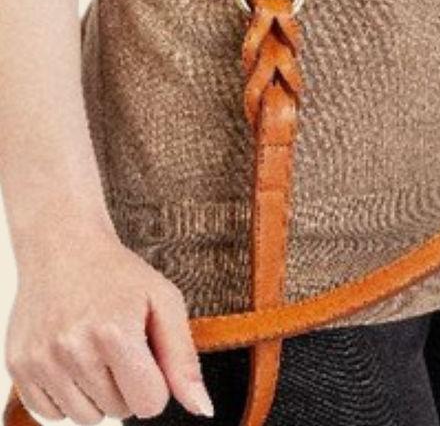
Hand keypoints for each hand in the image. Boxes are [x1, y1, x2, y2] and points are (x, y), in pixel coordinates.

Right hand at [4, 225, 213, 423]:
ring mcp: (41, 360)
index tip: (149, 353)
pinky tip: (74, 360)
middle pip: (119, 411)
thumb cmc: (121, 276)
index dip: (157, 382)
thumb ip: (183, 359)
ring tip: (98, 351)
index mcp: (115, 332)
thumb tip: (202, 409)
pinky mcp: (18, 365)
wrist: (64, 249)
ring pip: (85, 418)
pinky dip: (68, 397)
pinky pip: (51, 415)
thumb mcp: (165, 302)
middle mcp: (73, 349)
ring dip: (99, 394)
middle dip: (129, 384)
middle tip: (121, 343)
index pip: (149, 403)